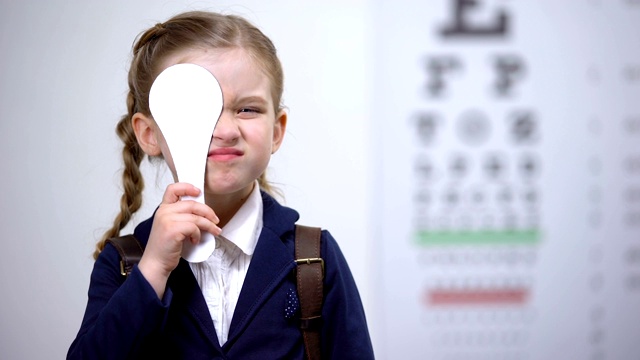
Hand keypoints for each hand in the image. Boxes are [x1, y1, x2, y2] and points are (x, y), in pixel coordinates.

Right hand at [138, 182, 220, 297]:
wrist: (156, 264)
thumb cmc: (166, 247)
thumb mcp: (171, 226)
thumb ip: (181, 216)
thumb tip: (203, 212)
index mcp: (163, 208)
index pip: (173, 189)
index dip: (187, 187)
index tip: (199, 192)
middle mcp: (163, 211)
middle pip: (192, 204)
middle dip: (208, 212)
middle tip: (216, 220)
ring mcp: (167, 220)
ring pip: (196, 217)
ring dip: (208, 225)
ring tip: (214, 231)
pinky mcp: (172, 230)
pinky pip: (194, 227)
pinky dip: (198, 234)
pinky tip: (195, 241)